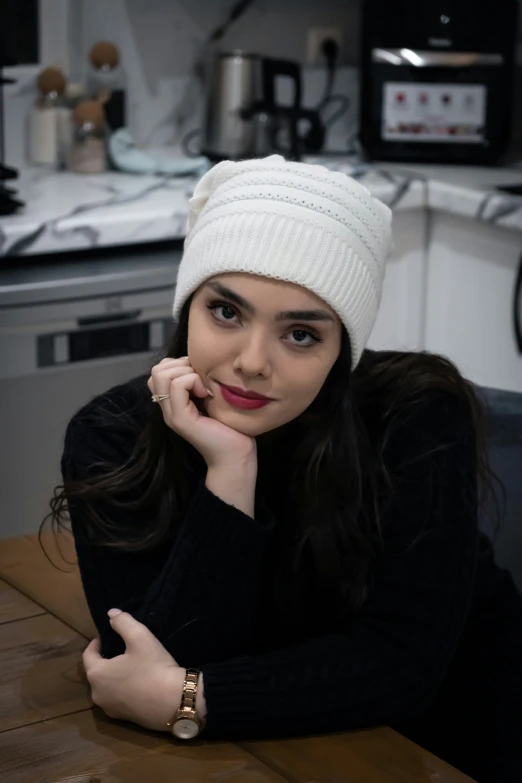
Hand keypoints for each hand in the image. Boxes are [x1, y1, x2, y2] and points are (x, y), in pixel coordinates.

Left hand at [82, 610, 184, 731]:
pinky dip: (122, 689)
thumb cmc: (153, 666)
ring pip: (106, 686)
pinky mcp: (122, 718)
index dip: (97, 643)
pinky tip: (138, 683)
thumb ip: (123, 622)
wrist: (174, 701)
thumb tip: (111, 614)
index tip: (108, 636)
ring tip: (131, 665)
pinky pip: (117, 698)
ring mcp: (109, 709)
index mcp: (97, 674)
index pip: (88, 655)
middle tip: (122, 649)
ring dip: (114, 675)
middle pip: (97, 671)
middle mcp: (97, 694)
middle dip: (106, 659)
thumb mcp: (140, 637)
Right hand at [148, 357, 255, 467]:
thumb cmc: (230, 427)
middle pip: (156, 370)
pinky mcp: (180, 419)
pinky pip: (177, 385)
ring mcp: (171, 414)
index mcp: (173, 403)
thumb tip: (197, 361)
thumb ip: (200, 383)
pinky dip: (194, 381)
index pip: (159, 371)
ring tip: (204, 388)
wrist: (235, 455)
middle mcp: (167, 408)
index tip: (201, 376)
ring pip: (162, 374)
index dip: (178, 364)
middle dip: (181, 365)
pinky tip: (207, 394)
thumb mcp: (212, 398)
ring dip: (187, 372)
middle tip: (202, 380)